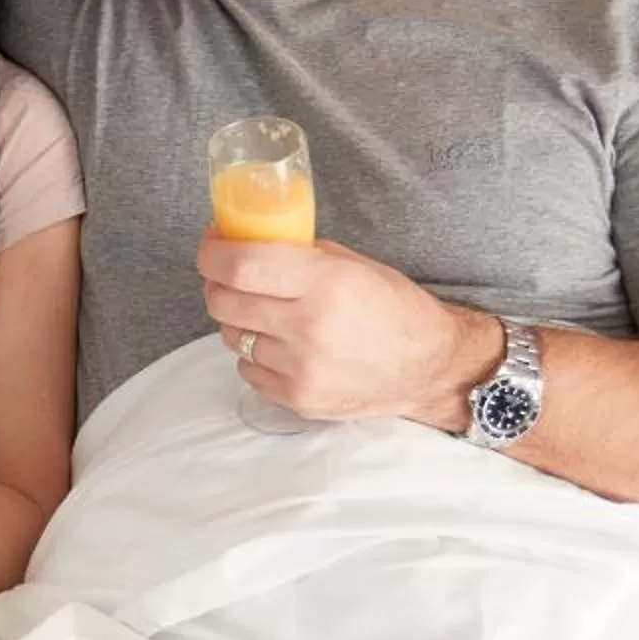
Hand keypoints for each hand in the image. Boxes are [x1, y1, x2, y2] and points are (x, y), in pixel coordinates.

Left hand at [197, 233, 501, 426]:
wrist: (427, 367)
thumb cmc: (392, 308)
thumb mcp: (352, 264)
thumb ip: (299, 254)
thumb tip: (245, 241)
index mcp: (324, 282)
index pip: (239, 266)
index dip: (211, 254)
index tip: (210, 247)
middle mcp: (308, 327)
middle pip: (224, 302)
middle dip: (217, 285)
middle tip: (227, 277)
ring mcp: (301, 368)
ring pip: (232, 337)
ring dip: (238, 321)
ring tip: (266, 313)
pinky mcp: (298, 398)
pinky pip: (248, 369)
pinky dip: (256, 355)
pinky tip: (282, 345)